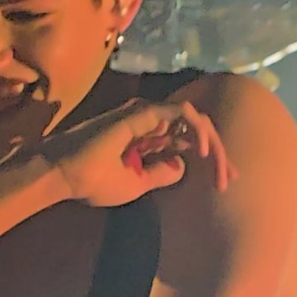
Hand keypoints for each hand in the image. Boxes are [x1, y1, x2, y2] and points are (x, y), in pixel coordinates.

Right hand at [40, 99, 234, 207]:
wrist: (66, 176)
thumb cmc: (93, 182)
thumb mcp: (137, 185)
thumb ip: (161, 173)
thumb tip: (184, 165)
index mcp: (148, 139)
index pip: (188, 140)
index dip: (212, 158)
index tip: (225, 182)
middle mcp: (150, 123)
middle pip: (197, 129)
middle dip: (219, 152)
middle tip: (230, 178)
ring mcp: (147, 115)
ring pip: (195, 119)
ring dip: (212, 143)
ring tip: (221, 168)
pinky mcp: (143, 112)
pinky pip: (182, 114)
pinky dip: (198, 130)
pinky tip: (204, 152)